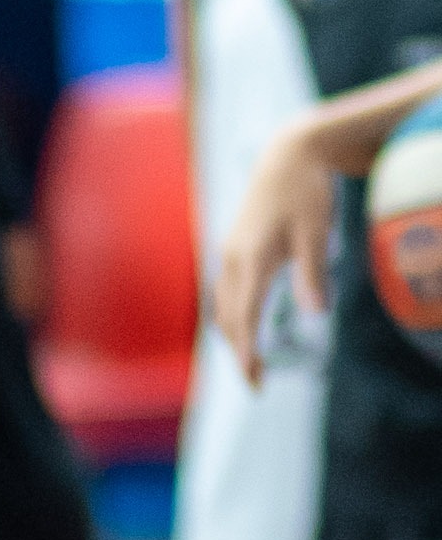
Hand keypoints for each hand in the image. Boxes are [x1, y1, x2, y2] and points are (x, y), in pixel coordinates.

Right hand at [214, 117, 334, 383]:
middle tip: (255, 384)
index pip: (246, 317)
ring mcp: (227, 256)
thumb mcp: (316, 231)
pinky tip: (241, 328)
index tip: (253, 379)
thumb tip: (316, 315)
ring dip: (232, 339)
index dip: (247, 352)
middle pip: (229, 320)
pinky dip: (229, 318)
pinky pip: (222, 295)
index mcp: (252, 258)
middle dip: (239, 353)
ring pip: (221, 309)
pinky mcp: (230, 251)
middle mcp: (232, 261)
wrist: (286, 155)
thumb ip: (313, 274)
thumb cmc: (306, 191)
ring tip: (248, 362)